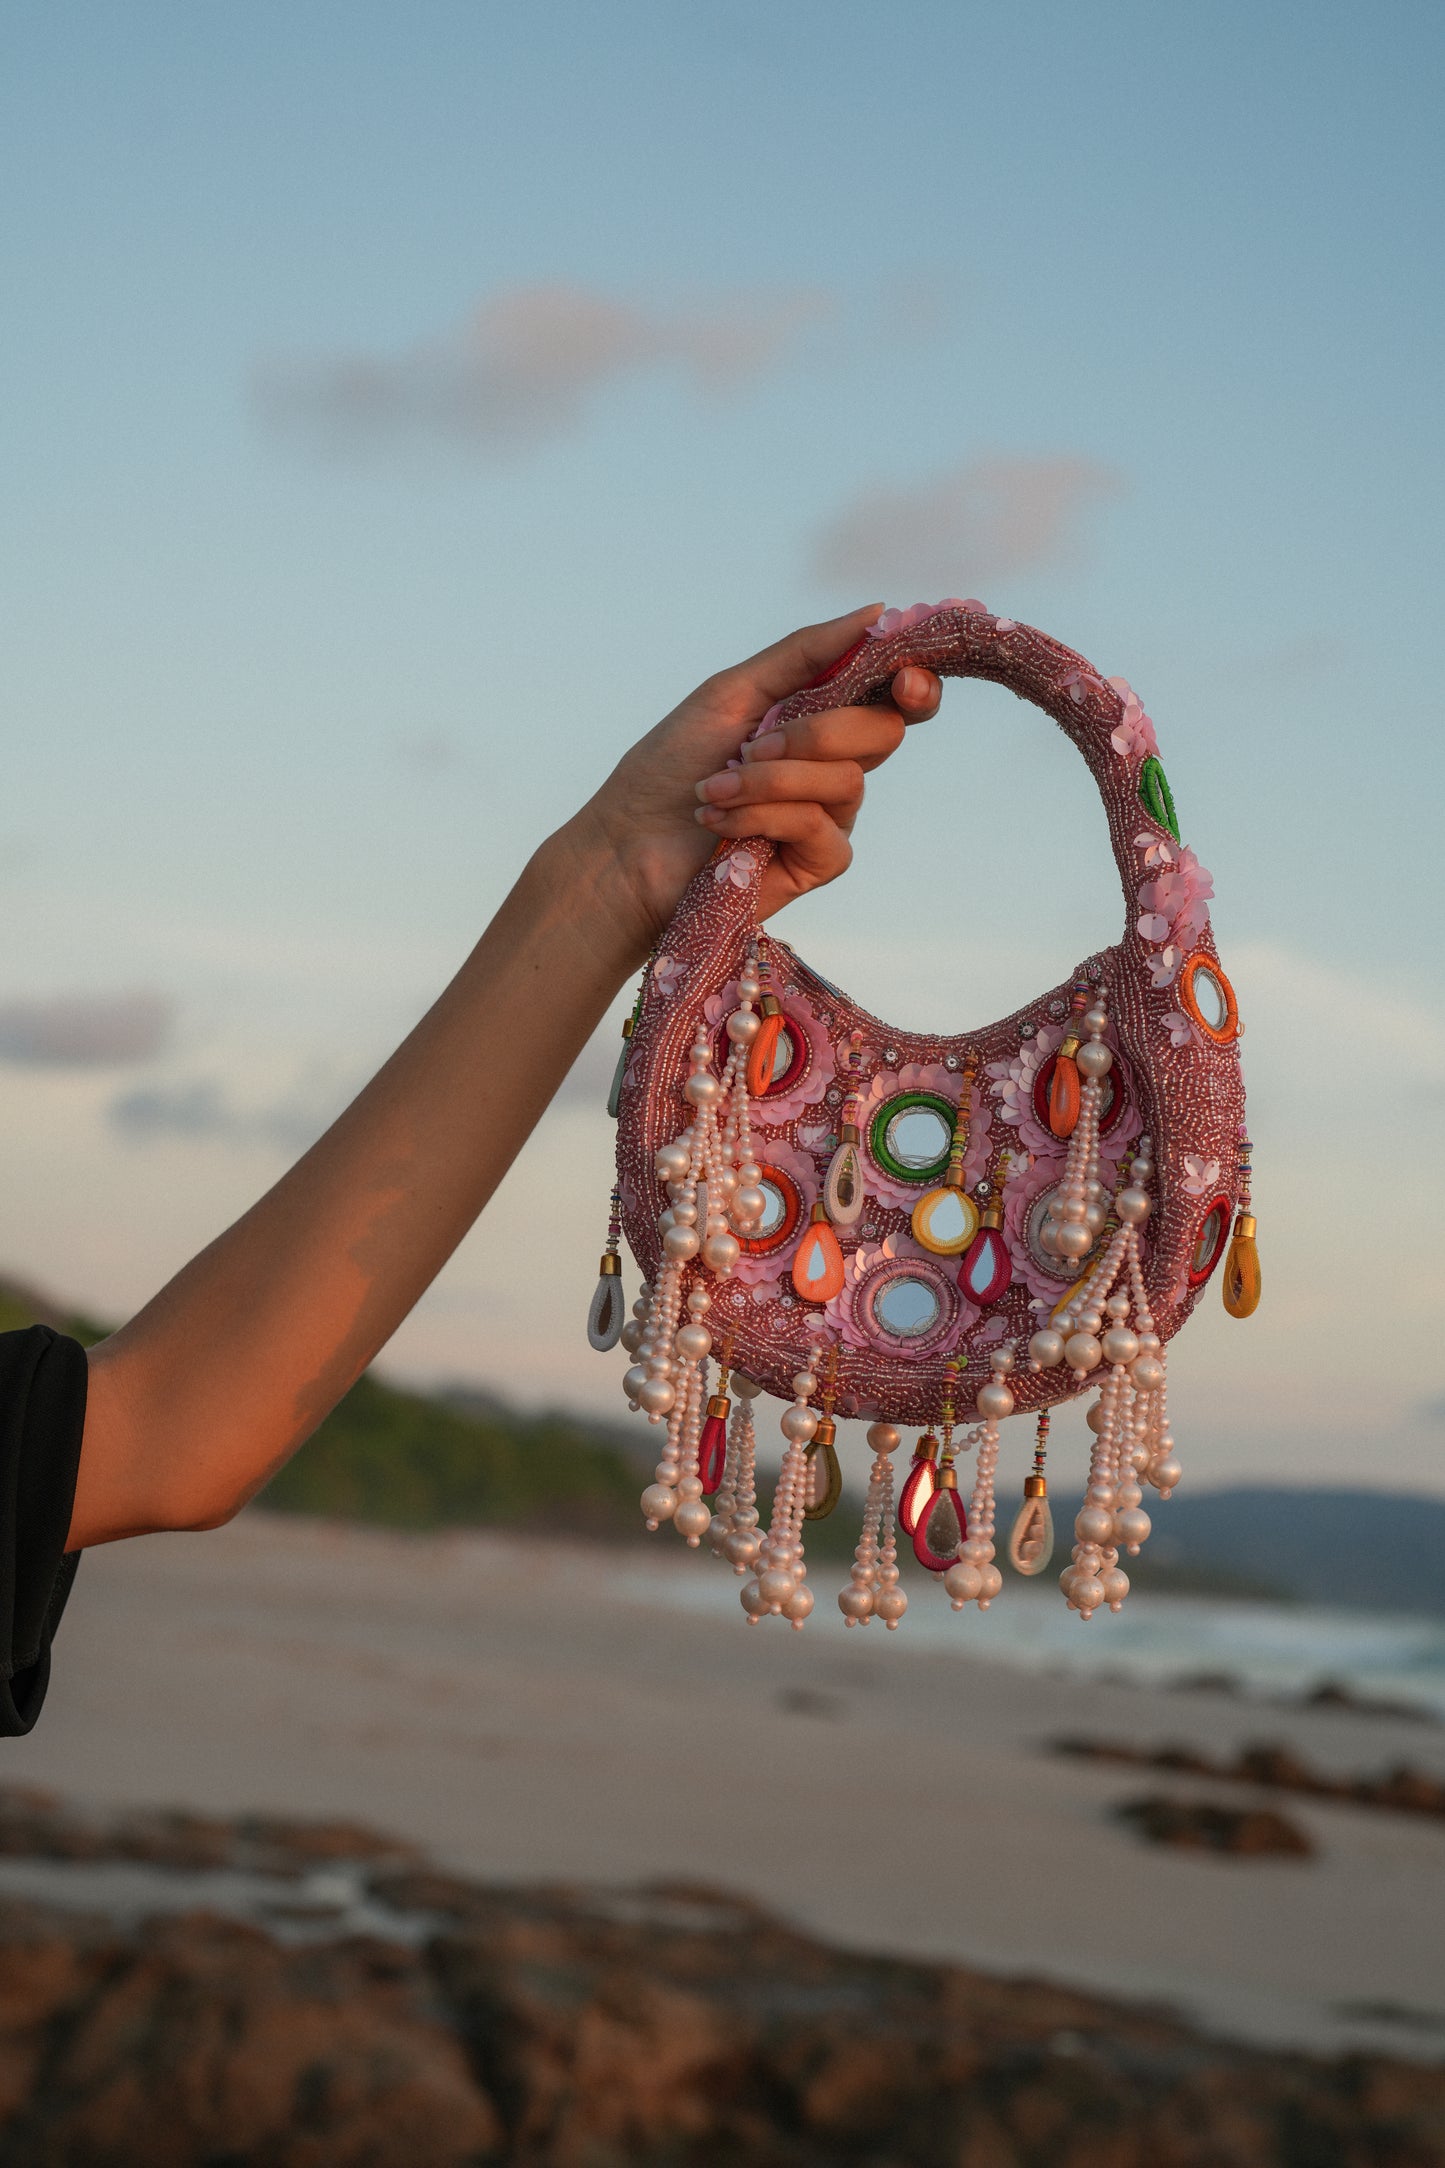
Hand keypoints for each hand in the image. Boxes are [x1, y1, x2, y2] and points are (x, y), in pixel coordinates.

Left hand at [576, 604, 940, 954]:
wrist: (628, 844)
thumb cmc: (671, 766)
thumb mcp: (733, 691)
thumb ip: (805, 652)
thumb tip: (874, 612)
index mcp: (820, 718)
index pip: (893, 698)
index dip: (914, 684)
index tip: (903, 677)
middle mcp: (833, 765)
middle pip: (883, 733)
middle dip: (816, 733)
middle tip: (752, 744)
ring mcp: (830, 816)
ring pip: (847, 781)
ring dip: (769, 780)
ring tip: (715, 789)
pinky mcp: (818, 863)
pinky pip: (821, 828)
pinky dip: (764, 817)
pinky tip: (721, 825)